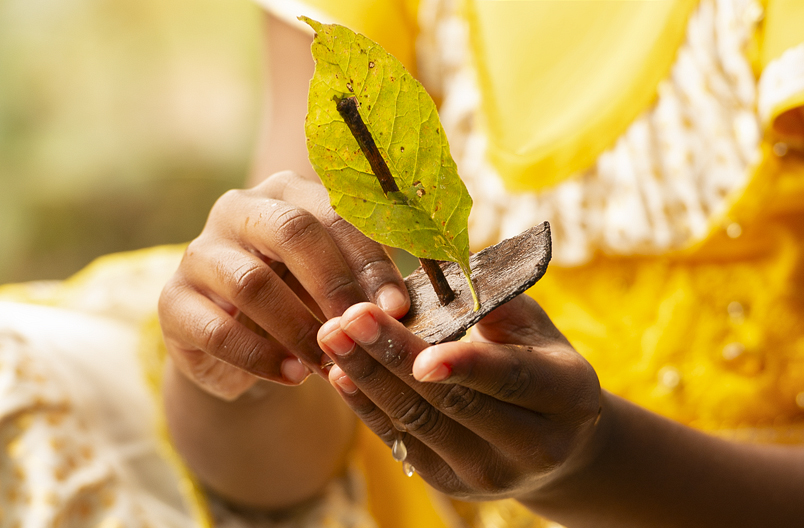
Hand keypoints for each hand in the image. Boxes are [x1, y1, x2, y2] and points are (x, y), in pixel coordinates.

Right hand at [158, 171, 409, 399]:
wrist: (237, 342)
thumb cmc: (300, 301)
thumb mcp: (332, 284)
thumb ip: (362, 283)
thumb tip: (401, 307)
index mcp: (287, 194)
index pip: (335, 214)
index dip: (370, 262)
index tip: (397, 308)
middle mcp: (238, 210)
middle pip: (291, 231)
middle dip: (334, 284)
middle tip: (360, 328)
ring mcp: (199, 252)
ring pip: (251, 283)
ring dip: (299, 328)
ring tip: (329, 363)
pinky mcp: (173, 300)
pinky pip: (216, 329)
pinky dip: (260, 357)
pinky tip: (292, 376)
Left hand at [316, 294, 600, 500]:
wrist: (556, 444)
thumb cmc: (540, 363)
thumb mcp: (535, 329)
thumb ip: (495, 303)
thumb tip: (438, 274)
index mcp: (565, 396)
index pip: (510, 379)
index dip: (465, 366)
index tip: (421, 354)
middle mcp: (532, 445)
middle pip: (451, 402)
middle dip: (393, 358)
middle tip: (351, 317)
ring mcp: (487, 472)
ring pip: (417, 423)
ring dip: (368, 378)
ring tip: (331, 335)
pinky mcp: (449, 482)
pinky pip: (400, 441)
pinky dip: (366, 405)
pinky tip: (339, 372)